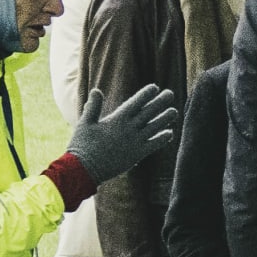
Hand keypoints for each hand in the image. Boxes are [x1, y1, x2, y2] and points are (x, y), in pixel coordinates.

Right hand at [66, 84, 180, 184]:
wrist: (84, 170)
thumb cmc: (82, 146)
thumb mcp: (85, 124)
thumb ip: (93, 107)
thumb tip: (97, 90)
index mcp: (116, 120)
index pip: (135, 103)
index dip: (146, 94)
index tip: (155, 87)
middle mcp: (128, 129)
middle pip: (148, 112)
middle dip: (160, 102)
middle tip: (170, 93)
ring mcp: (134, 142)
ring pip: (154, 127)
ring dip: (165, 119)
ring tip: (174, 111)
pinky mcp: (136, 155)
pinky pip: (153, 145)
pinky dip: (162, 139)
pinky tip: (170, 133)